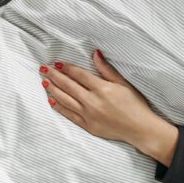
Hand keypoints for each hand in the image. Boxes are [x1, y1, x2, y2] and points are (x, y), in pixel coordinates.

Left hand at [39, 50, 178, 164]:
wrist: (140, 129)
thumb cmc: (135, 105)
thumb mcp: (123, 83)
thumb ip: (106, 69)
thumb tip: (95, 53)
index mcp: (102, 88)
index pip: (79, 75)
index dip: (67, 68)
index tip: (57, 63)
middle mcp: (92, 101)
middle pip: (68, 86)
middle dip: (54, 76)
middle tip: (43, 68)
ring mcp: (89, 115)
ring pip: (65, 100)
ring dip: (53, 90)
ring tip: (44, 81)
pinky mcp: (88, 126)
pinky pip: (69, 115)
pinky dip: (59, 107)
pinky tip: (51, 100)